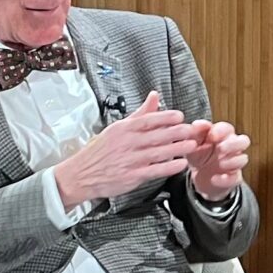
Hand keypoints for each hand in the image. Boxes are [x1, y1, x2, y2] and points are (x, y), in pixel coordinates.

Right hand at [53, 92, 203, 205]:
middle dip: (176, 132)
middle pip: (156, 136)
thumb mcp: (117, 128)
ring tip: (191, 145)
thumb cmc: (100, 151)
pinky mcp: (131, 176)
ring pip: (157, 152)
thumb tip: (155, 96)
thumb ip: (140, 113)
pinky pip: (154, 170)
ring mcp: (129, 160)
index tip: (180, 116)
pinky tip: (180, 164)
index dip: (165, 118)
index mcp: (123, 129)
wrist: (81, 174)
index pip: (147, 120)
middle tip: (191, 130)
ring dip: (176, 149)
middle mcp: (127, 143)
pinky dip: (168, 167)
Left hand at [186, 119, 251, 201]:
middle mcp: (232, 148)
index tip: (212, 136)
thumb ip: (195, 134)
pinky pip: (235, 178)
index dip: (221, 131)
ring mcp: (234, 163)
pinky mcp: (233, 178)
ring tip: (220, 164)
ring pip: (243, 159)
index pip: (227, 128)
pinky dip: (225, 179)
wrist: (199, 176)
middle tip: (220, 148)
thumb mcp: (193, 144)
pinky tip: (214, 179)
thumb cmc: (199, 154)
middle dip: (233, 144)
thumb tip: (196, 124)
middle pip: (244, 141)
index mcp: (223, 136)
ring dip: (233, 161)